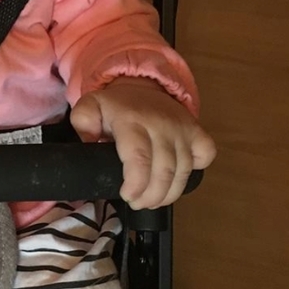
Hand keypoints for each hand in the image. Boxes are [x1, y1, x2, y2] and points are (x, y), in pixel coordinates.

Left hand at [70, 77, 215, 208]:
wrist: (141, 85)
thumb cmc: (114, 106)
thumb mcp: (88, 109)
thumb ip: (83, 125)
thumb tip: (90, 145)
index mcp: (132, 120)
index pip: (139, 158)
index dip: (136, 185)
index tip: (127, 196)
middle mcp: (161, 124)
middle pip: (164, 170)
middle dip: (151, 196)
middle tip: (137, 203)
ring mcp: (183, 128)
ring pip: (183, 170)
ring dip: (169, 193)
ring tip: (152, 200)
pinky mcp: (198, 131)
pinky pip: (205, 155)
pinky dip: (195, 171)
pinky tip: (177, 178)